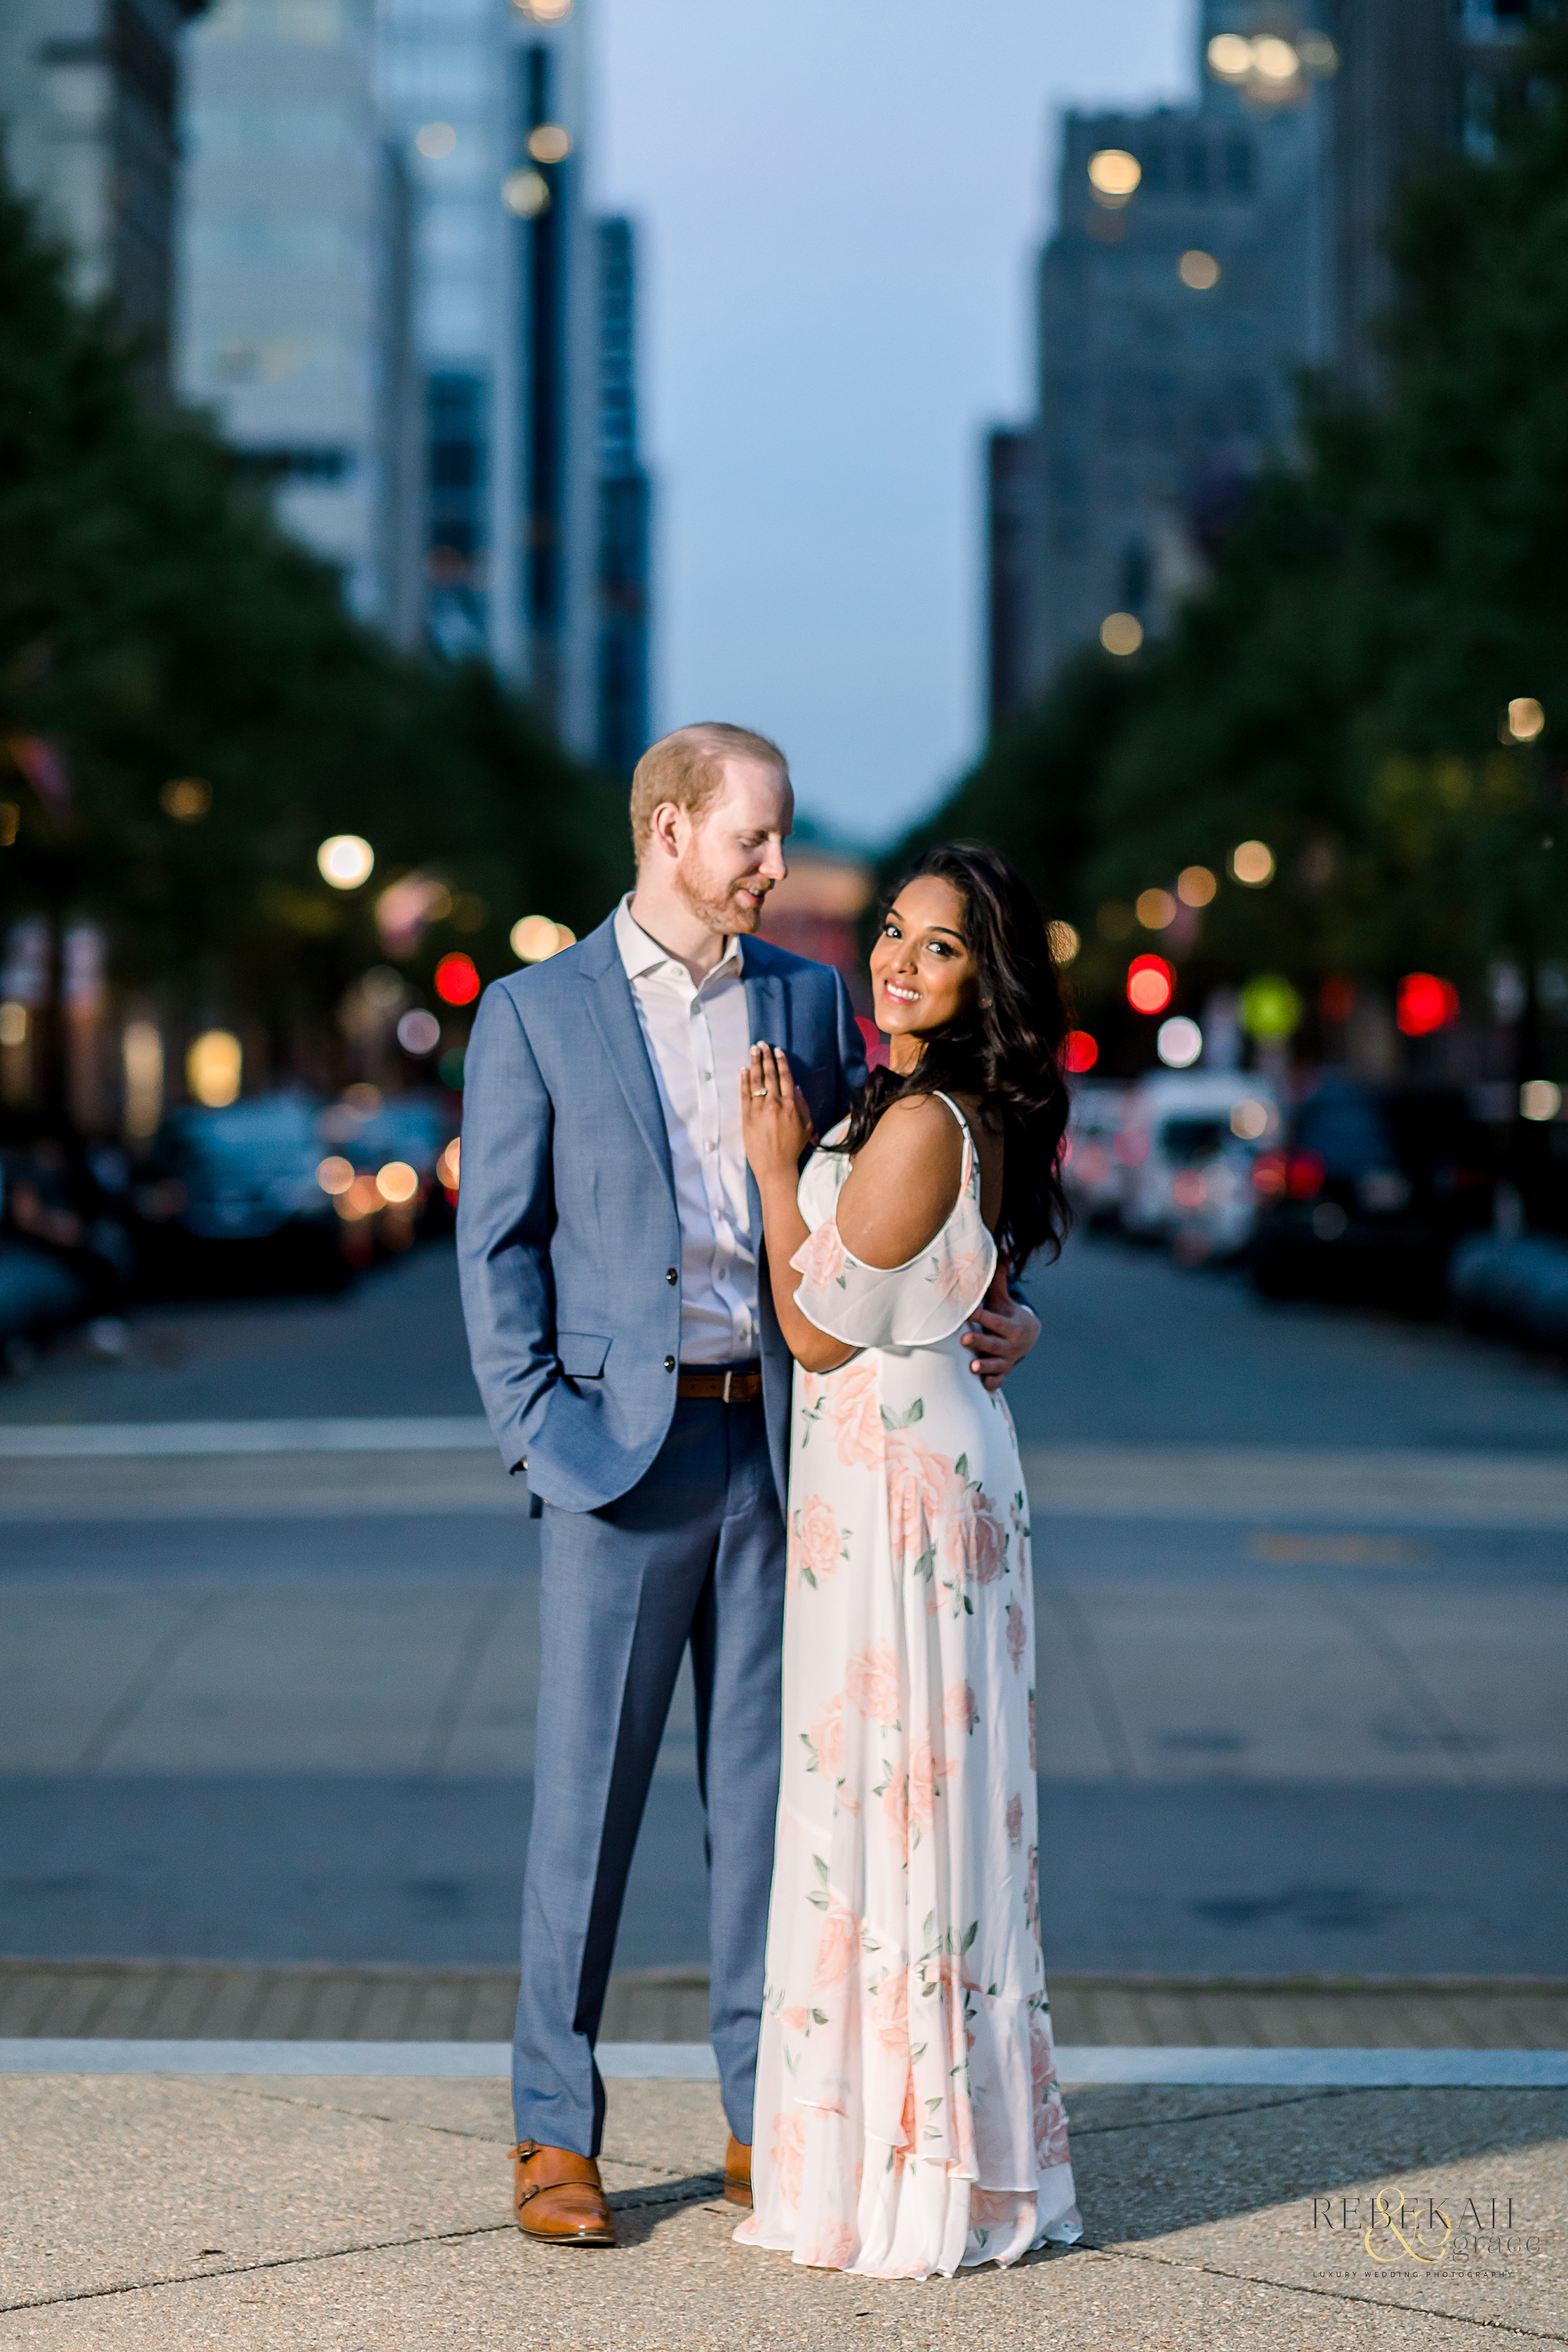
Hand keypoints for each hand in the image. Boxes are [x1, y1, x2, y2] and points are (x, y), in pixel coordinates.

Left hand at [740, 1041, 816, 1181]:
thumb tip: (797, 1088)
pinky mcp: (747, 1117)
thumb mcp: (807, 1127)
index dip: (781, 1062)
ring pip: (756, 1081)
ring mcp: (759, 1109)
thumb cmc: (793, 1148)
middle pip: (769, 1074)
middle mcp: (774, 1103)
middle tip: (762, 1044)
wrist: (775, 1166)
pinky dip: (743, 1081)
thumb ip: (803, 1106)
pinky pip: (744, 1094)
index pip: (785, 1077)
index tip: (777, 1051)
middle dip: (765, 1057)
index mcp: (791, 1104)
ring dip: (754, 1063)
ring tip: (753, 1051)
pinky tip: (743, 1070)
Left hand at [961, 1266, 1038, 1391]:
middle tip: (963, 1338)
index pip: (995, 1320)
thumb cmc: (1005, 1313)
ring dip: (985, 1366)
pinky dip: (993, 1383)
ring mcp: (1007, 1360)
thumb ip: (998, 1276)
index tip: (968, 1311)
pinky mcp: (1003, 1372)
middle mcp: (1010, 1344)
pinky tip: (984, 1386)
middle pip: (994, 1343)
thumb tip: (1002, 1246)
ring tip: (973, 1367)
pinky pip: (999, 1380)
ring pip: (997, 1365)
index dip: (982, 1316)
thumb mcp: (1002, 1297)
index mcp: (1010, 1324)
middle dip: (980, 1342)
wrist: (1027, 1336)